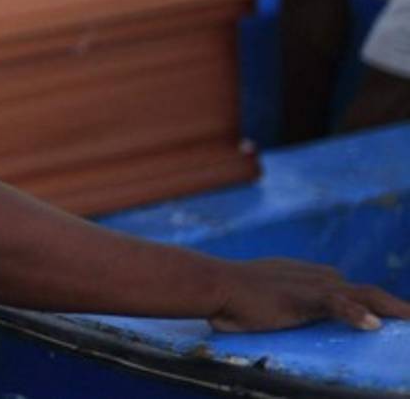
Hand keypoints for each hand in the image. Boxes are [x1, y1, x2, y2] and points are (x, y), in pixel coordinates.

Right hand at [209, 258, 409, 331]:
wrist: (212, 283)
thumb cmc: (224, 297)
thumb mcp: (255, 302)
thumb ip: (266, 308)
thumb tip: (248, 324)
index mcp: (306, 277)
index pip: (349, 290)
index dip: (372, 304)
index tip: (390, 317)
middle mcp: (315, 277)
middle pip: (366, 292)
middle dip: (392, 306)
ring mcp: (311, 286)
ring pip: (364, 296)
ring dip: (391, 309)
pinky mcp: (303, 297)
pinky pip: (338, 305)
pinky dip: (357, 315)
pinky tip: (373, 326)